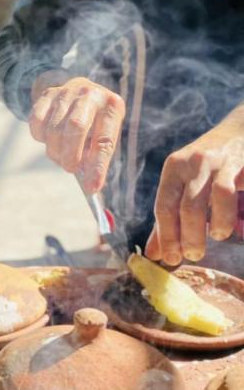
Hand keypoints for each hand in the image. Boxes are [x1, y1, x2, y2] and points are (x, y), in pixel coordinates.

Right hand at [29, 76, 124, 192]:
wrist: (82, 91)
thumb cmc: (96, 122)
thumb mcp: (104, 135)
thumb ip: (96, 157)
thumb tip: (87, 185)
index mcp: (112, 106)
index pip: (105, 140)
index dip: (97, 166)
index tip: (92, 188)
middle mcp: (89, 95)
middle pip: (75, 127)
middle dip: (70, 155)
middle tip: (69, 169)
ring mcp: (66, 92)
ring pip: (53, 128)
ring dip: (54, 150)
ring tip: (61, 156)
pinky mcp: (47, 95)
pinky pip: (36, 122)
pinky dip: (40, 137)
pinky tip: (49, 139)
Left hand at [145, 119, 243, 265]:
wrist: (239, 130)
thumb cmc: (207, 165)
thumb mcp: (183, 185)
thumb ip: (168, 219)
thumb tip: (154, 254)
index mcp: (173, 168)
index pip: (164, 206)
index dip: (166, 236)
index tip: (170, 259)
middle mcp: (194, 162)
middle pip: (188, 206)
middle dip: (189, 237)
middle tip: (193, 255)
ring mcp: (221, 162)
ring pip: (217, 196)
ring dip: (217, 223)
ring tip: (216, 236)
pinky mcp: (243, 164)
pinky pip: (237, 190)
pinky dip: (234, 212)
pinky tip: (234, 223)